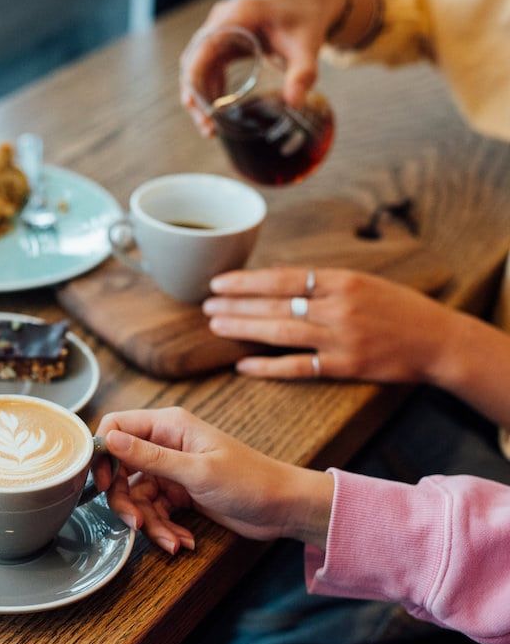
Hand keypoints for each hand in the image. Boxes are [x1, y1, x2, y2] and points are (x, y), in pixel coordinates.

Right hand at [95, 407, 333, 553]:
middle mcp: (165, 444)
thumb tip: (109, 439)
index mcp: (168, 425)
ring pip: (137, 496)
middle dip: (125, 500)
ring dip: (150, 523)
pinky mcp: (179, 492)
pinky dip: (165, 529)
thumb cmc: (249, 480)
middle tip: (134, 524)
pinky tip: (182, 542)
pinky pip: (156, 511)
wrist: (284, 508)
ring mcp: (171, 470)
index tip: (101, 483)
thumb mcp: (196, 471)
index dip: (102, 453)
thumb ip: (149, 457)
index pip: (116, 427)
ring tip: (171, 542)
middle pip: (121, 468)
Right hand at [181, 0, 345, 135]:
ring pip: (197, 69)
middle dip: (196, 98)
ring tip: (210, 128)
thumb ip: (303, 73)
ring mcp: (219, 32)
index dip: (196, 81)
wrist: (306, 5)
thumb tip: (295, 103)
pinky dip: (209, 92)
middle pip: (194, 63)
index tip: (202, 110)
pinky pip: (207, 69)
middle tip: (208, 128)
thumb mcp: (307, 45)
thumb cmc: (305, 20)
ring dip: (200, 98)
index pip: (202, 50)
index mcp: (237, 17)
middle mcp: (221, 23)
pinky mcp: (222, 43)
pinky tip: (217, 112)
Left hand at [204, 268, 460, 382]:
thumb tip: (276, 276)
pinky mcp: (346, 367)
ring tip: (216, 326)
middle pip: (275, 305)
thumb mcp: (361, 282)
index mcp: (341, 280)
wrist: (438, 340)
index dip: (247, 281)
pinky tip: (243, 365)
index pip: (283, 278)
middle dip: (236, 305)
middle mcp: (339, 307)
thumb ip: (320, 281)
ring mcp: (342, 338)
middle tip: (206, 306)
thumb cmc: (397, 308)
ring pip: (281, 333)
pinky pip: (298, 367)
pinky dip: (268, 367)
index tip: (218, 283)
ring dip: (244, 329)